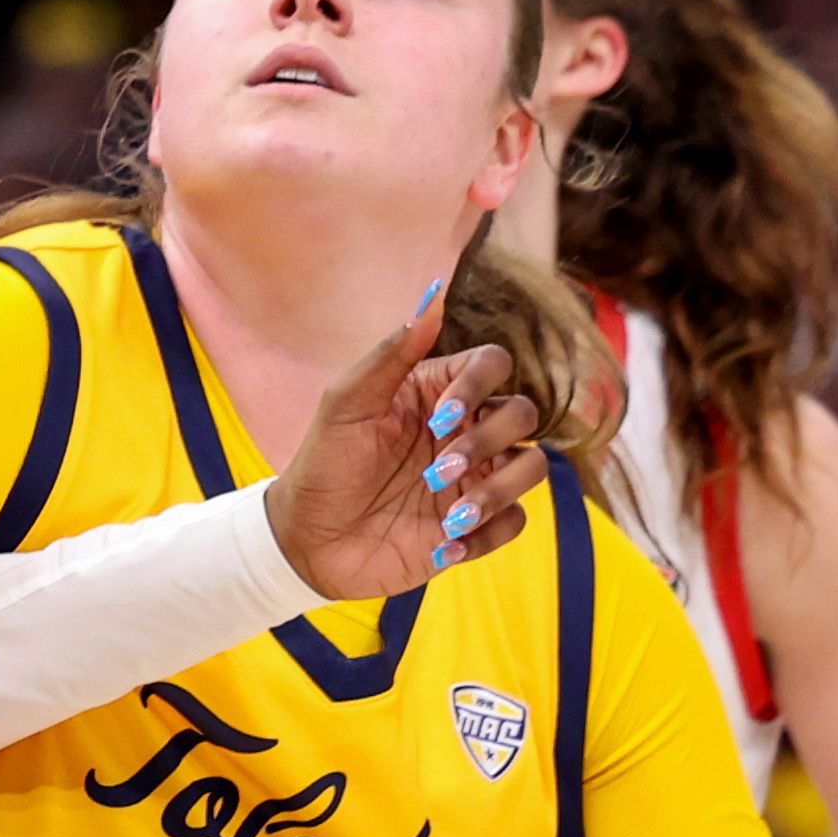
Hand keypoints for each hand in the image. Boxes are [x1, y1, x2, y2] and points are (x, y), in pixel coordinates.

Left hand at [261, 287, 551, 605]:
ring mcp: (474, 478)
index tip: (441, 417)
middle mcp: (466, 430)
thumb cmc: (323, 464)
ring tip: (451, 516)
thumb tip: (434, 293)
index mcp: (439, 392)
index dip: (480, 385)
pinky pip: (515, 522)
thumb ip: (392, 352)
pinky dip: (489, 531)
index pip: (493, 365)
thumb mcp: (346, 403)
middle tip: (435, 472)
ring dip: (499, 490)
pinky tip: (444, 543)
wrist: (306, 541)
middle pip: (523, 414)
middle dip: (488, 441)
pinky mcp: (474, 525)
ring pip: (532, 466)